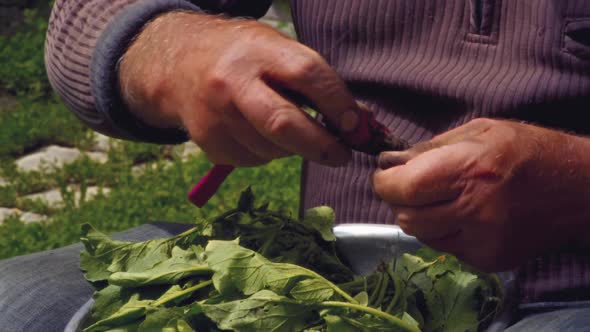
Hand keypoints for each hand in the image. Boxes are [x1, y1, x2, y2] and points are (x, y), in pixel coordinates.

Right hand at [119, 11, 359, 166]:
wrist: (180, 65)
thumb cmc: (242, 56)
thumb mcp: (276, 49)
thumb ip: (313, 79)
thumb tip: (356, 120)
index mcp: (257, 51)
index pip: (306, 74)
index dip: (337, 102)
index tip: (355, 123)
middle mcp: (231, 83)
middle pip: (283, 124)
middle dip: (320, 145)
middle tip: (341, 155)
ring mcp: (215, 115)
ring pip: (270, 149)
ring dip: (292, 149)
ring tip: (289, 131)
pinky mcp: (207, 142)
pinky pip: (252, 160)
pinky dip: (267, 154)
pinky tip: (259, 134)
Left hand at [373, 118, 589, 271]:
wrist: (578, 190)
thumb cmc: (527, 151)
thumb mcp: (479, 131)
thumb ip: (430, 148)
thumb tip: (392, 162)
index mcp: (469, 171)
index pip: (402, 189)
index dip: (384, 183)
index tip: (385, 175)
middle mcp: (474, 211)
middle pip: (406, 218)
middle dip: (399, 201)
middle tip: (411, 187)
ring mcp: (482, 241)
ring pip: (422, 236)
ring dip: (420, 218)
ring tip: (441, 199)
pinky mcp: (489, 260)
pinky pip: (445, 248)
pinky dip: (443, 232)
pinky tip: (463, 216)